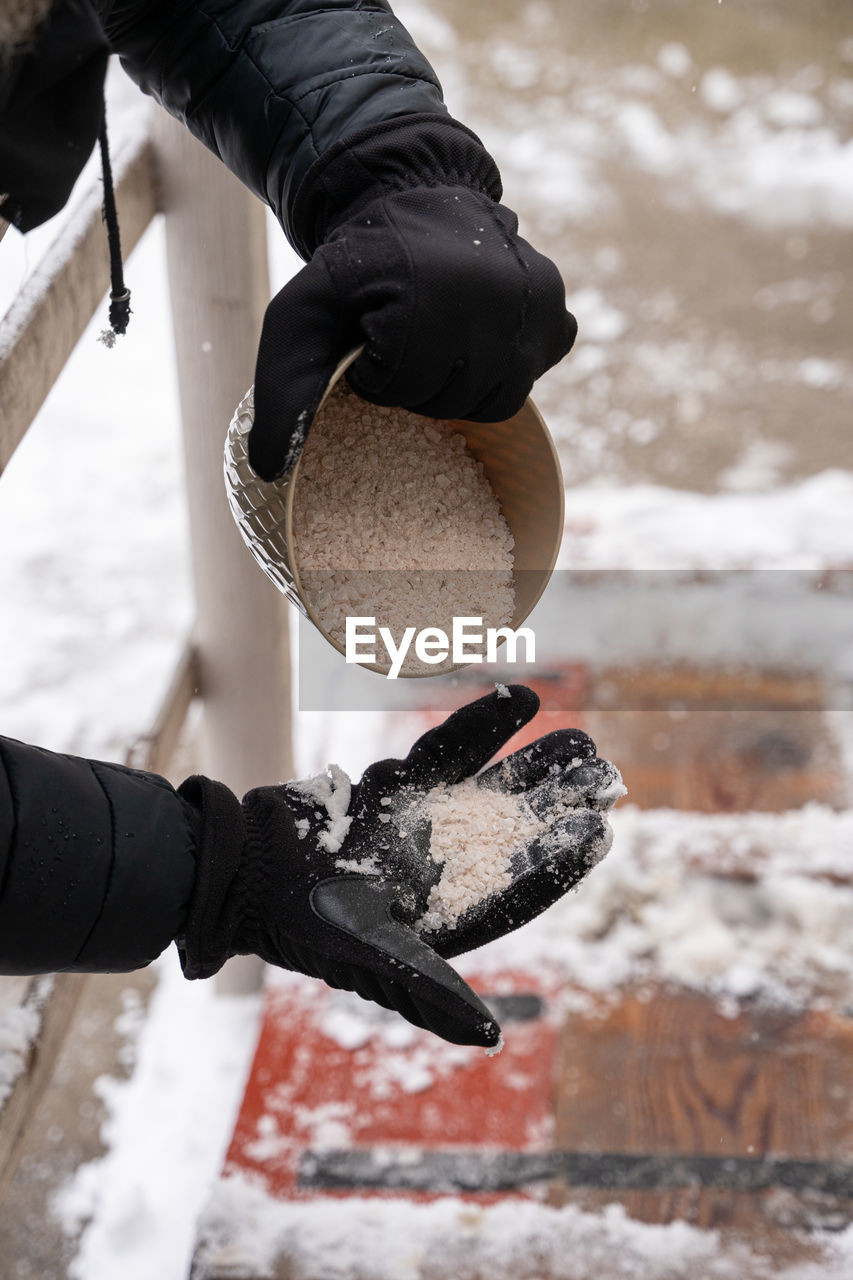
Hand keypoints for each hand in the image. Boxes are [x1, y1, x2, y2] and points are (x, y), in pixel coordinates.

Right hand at [178, 687, 620, 1047]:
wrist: (240, 869)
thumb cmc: (300, 925)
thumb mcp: (368, 959)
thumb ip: (429, 990)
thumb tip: (488, 1038)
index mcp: (443, 917)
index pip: (515, 887)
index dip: (557, 861)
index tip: (599, 830)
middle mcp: (438, 870)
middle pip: (514, 832)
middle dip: (558, 805)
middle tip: (606, 775)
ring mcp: (416, 823)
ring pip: (489, 787)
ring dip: (534, 765)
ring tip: (582, 739)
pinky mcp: (391, 787)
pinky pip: (445, 750)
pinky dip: (480, 726)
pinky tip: (520, 698)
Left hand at [249, 184, 576, 480]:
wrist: (410, 196)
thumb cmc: (351, 268)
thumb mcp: (299, 320)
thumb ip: (282, 393)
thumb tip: (269, 472)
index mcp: (428, 301)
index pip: (403, 392)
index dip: (376, 377)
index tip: (368, 340)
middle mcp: (493, 300)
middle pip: (453, 401)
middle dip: (419, 382)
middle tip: (404, 338)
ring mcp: (534, 306)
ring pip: (497, 399)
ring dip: (460, 382)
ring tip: (438, 339)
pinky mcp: (557, 313)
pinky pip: (532, 376)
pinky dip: (504, 367)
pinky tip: (478, 335)